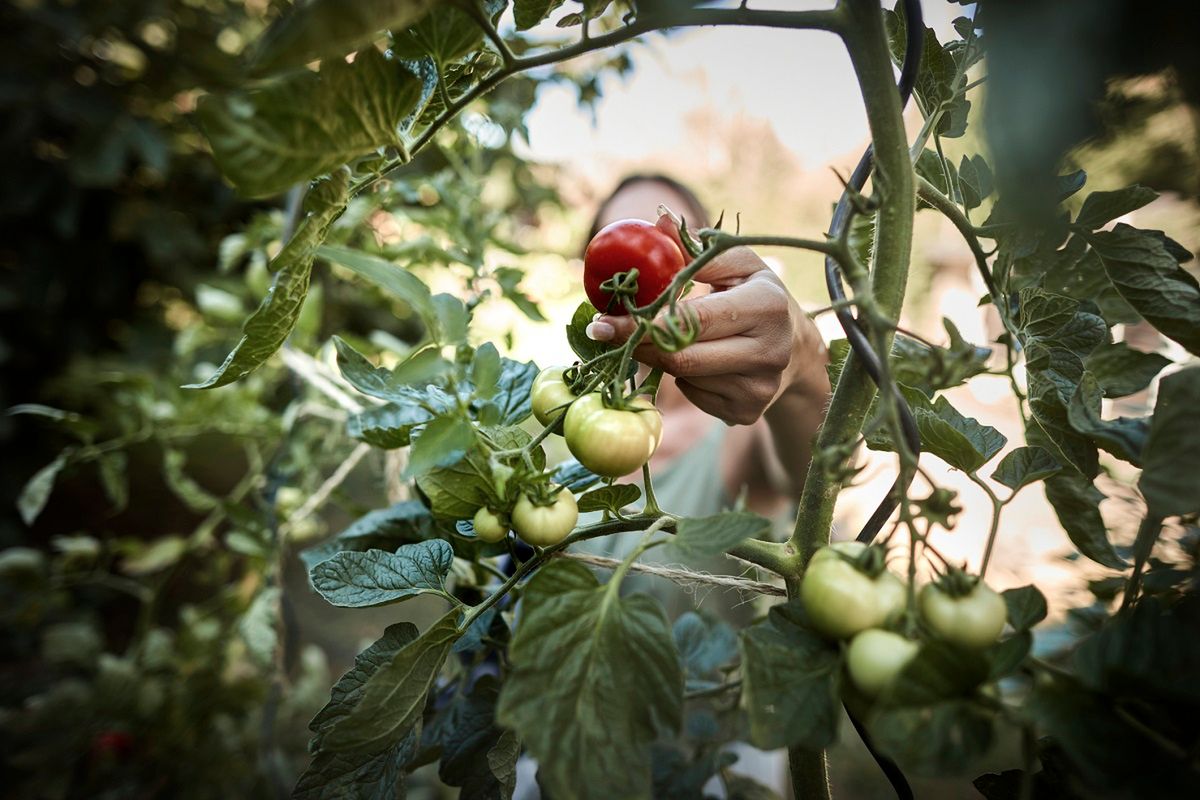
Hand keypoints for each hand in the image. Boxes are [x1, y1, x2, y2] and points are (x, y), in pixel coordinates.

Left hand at [586, 215, 829, 424]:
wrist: (795, 348)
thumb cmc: (754, 293)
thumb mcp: (736, 263)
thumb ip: (696, 249)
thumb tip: (657, 224)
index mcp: (766, 306)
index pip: (692, 320)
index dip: (643, 322)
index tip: (603, 322)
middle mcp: (769, 352)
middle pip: (682, 357)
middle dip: (639, 343)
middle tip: (605, 332)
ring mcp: (759, 388)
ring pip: (684, 377)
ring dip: (663, 357)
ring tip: (667, 337)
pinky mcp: (748, 413)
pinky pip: (694, 396)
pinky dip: (683, 378)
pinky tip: (698, 360)